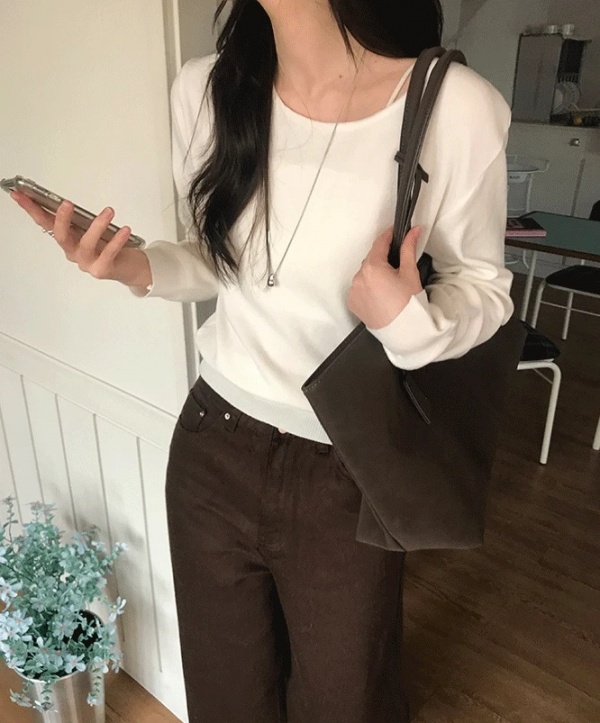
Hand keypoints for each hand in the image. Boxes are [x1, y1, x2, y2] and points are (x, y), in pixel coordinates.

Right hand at [9, 190, 150, 286]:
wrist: (130, 269)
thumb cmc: (110, 246)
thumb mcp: (92, 229)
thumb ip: (80, 218)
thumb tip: (66, 201)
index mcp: (68, 239)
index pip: (45, 223)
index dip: (31, 209)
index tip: (19, 194)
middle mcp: (73, 252)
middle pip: (61, 236)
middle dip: (61, 220)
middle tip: (67, 204)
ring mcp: (87, 262)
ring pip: (86, 244)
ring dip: (97, 226)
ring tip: (109, 211)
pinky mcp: (102, 269)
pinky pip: (108, 253)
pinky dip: (117, 240)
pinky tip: (125, 229)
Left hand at [347, 225, 422, 328]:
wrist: (402, 331)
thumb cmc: (408, 304)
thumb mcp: (410, 273)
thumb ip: (408, 249)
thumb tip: (414, 231)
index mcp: (372, 267)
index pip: (379, 243)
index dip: (388, 236)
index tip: (395, 232)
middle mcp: (358, 277)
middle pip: (371, 260)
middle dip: (383, 259)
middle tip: (398, 266)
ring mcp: (353, 290)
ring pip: (365, 274)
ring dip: (374, 274)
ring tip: (389, 285)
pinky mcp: (352, 302)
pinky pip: (359, 288)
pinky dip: (367, 287)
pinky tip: (380, 294)